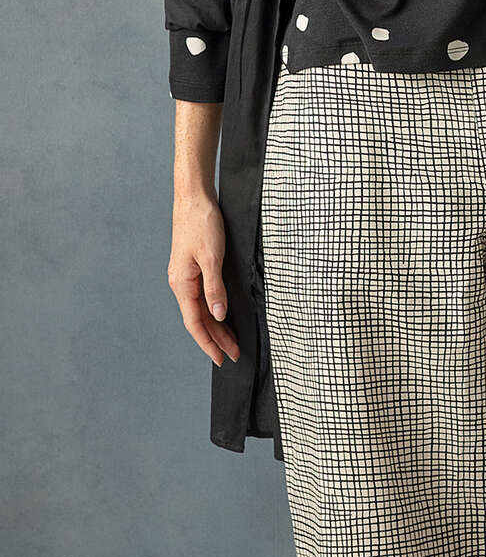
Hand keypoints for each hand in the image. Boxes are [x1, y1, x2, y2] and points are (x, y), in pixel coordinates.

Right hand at [169, 193, 240, 367]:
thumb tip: (217, 315)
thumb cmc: (201, 223)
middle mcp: (181, 283)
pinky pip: (202, 297)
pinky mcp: (193, 268)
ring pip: (201, 309)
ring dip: (216, 327)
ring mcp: (186, 276)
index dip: (209, 343)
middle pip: (198, 320)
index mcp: (182, 283)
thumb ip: (214, 288)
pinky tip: (223, 316)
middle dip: (216, 339)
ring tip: (231, 341)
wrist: (193, 198)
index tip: (222, 358)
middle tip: (234, 354)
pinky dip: (213, 310)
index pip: (195, 323)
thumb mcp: (212, 257)